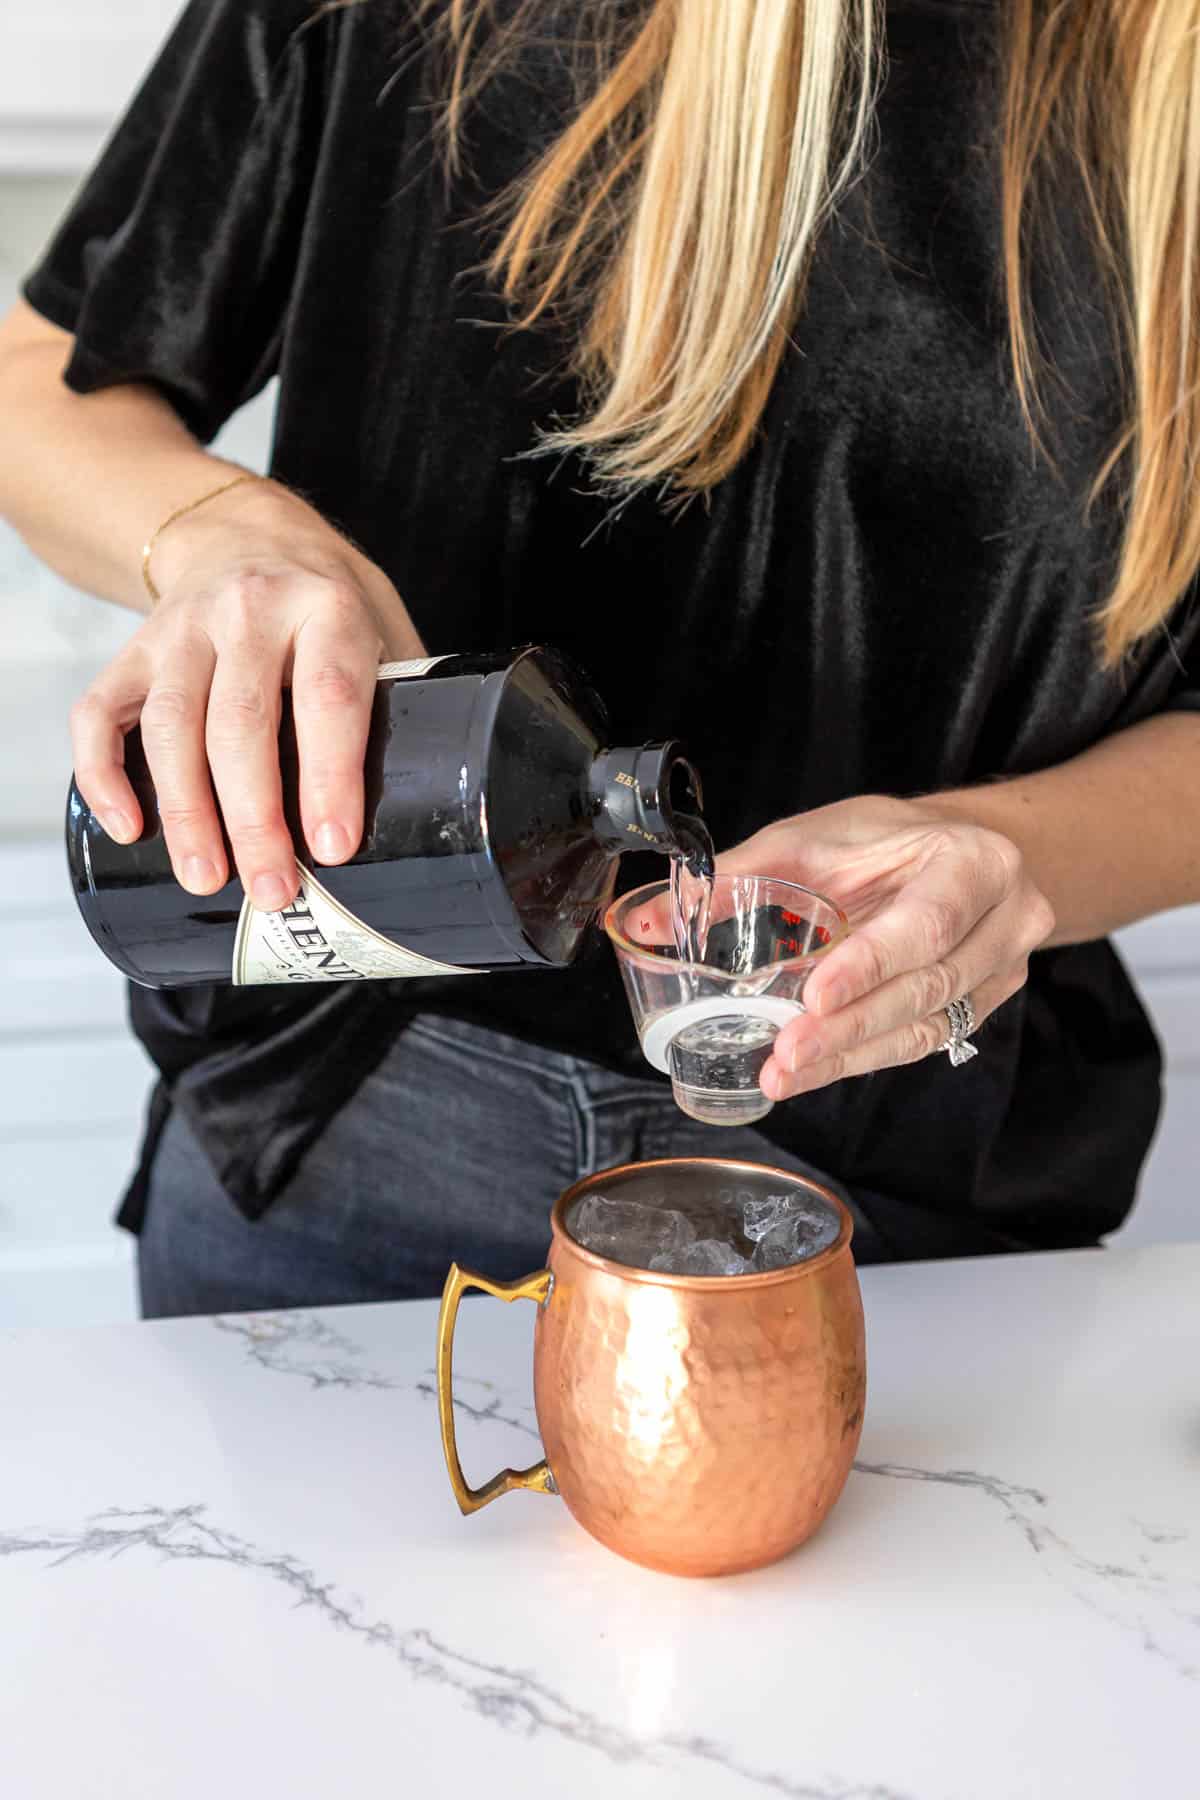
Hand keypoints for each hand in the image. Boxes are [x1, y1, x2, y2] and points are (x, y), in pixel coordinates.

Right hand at [70, 476, 424, 907]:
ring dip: (185, 811)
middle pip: (242, 723)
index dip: (330, 777)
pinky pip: (100, 712)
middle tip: (271, 889)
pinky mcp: (132, 649)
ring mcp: (182, 628)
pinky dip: (103, 774)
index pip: (329, 698)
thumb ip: (401, 701)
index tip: (334, 847)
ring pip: (171, 726)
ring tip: (205, 879)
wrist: (244, 532)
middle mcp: (250, 611)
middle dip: (255, 817)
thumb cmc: (328, 605)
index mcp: (328, 608)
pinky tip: (125, 828)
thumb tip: (432, 808)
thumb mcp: (382, 628)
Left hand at [717, 796, 1055, 1100]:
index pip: (928, 922)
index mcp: (976, 860)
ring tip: (786, 1073)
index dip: (871, 964)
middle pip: (927, 986)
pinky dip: (863, 1058)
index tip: (814, 996)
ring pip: (925, 1026)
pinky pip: (922, 1041)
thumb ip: (737, 876)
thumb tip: (653, 918)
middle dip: (850, 1027)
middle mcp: (1006, 918)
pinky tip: (815, 1070)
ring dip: (851, 1055)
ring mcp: (1002, 967)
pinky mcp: (983, 1005)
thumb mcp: (814, 839)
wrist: (952, 850)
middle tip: (787, 1054)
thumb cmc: (883, 840)